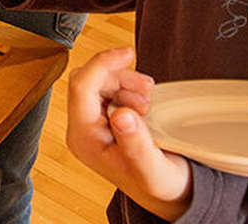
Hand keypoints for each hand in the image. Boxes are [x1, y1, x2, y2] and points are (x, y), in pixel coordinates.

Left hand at [67, 49, 190, 219]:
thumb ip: (138, 144)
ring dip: (124, 81)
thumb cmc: (160, 185)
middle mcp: (81, 130)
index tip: (129, 53)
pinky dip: (126, 87)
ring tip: (149, 98)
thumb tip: (121, 114)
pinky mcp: (101, 120)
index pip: (81, 88)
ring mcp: (89, 124)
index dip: (102, 64)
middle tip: (149, 88)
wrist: (166, 194)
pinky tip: (144, 102)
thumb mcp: (154, 170)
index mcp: (84, 140)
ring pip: (97, 82)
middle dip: (118, 75)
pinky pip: (105, 90)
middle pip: (87, 81)